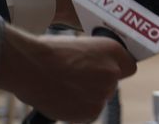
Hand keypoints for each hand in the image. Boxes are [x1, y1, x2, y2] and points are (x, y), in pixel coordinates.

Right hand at [0, 27, 135, 122]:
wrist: (30, 68)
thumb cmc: (47, 53)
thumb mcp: (79, 45)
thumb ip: (95, 57)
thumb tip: (96, 65)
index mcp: (113, 50)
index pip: (128, 66)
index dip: (114, 69)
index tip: (103, 71)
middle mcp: (113, 72)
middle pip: (111, 84)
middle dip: (96, 84)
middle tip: (74, 80)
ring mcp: (103, 94)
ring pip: (99, 99)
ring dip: (86, 97)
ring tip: (64, 88)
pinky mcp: (91, 112)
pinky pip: (88, 113)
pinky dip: (77, 110)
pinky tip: (62, 99)